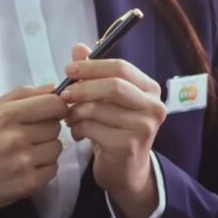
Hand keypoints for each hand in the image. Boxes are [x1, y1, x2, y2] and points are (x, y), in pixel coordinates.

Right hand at [0, 84, 66, 217]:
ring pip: (57, 148)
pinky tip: (26, 166)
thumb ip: (22, 94)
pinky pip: (53, 169)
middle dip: (46, 128)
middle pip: (55, 126)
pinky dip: (44, 167)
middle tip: (28, 134)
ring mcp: (23, 162)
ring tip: (26, 151)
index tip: (49, 112)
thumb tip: (54, 88)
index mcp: (5, 115)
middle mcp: (16, 137)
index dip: (55, 106)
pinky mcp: (28, 184)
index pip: (52, 104)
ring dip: (46, 149)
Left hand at [62, 44, 165, 217]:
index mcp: (150, 89)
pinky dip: (78, 128)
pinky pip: (93, 128)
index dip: (92, 65)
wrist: (125, 170)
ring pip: (99, 108)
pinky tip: (77, 133)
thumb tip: (78, 48)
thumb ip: (94, 73)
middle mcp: (153, 106)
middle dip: (82, 87)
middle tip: (63, 93)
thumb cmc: (115, 128)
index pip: (121, 67)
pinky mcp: (129, 145)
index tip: (69, 69)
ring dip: (76, 111)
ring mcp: (144, 127)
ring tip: (69, 116)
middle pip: (113, 86)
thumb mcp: (106, 99)